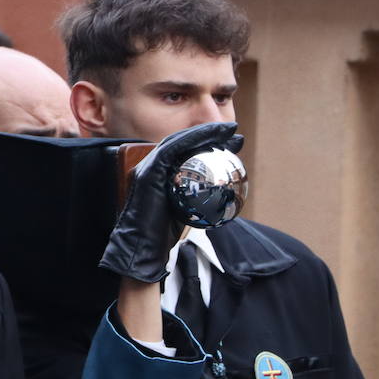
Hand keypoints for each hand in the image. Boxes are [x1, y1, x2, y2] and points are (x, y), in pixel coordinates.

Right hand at [100, 121, 240, 282]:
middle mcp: (150, 168)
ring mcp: (146, 169)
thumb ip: (197, 199)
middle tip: (235, 133)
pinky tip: (212, 139)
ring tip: (229, 131)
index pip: (185, 153)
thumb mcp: (186, 212)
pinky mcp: (147, 173)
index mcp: (158, 175)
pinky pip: (171, 151)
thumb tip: (222, 195)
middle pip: (182, 144)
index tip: (233, 144)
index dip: (208, 144)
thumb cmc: (164, 236)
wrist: (144, 248)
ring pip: (176, 142)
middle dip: (209, 134)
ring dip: (203, 132)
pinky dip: (191, 141)